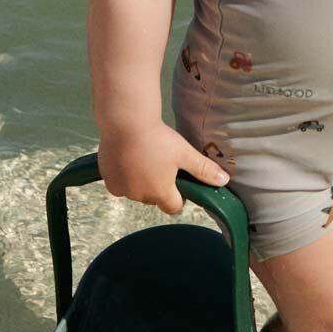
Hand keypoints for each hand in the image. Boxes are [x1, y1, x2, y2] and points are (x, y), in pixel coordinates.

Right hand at [98, 119, 229, 214]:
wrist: (126, 123)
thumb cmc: (158, 139)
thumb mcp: (185, 153)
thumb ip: (204, 170)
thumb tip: (224, 181)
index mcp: (161, 193)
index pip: (173, 207)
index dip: (179, 197)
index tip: (178, 181)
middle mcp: (140, 196)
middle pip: (154, 198)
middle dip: (158, 186)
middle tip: (161, 163)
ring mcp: (122, 189)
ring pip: (136, 191)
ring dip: (140, 180)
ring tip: (144, 156)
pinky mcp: (108, 180)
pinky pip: (119, 184)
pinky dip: (124, 175)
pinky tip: (129, 158)